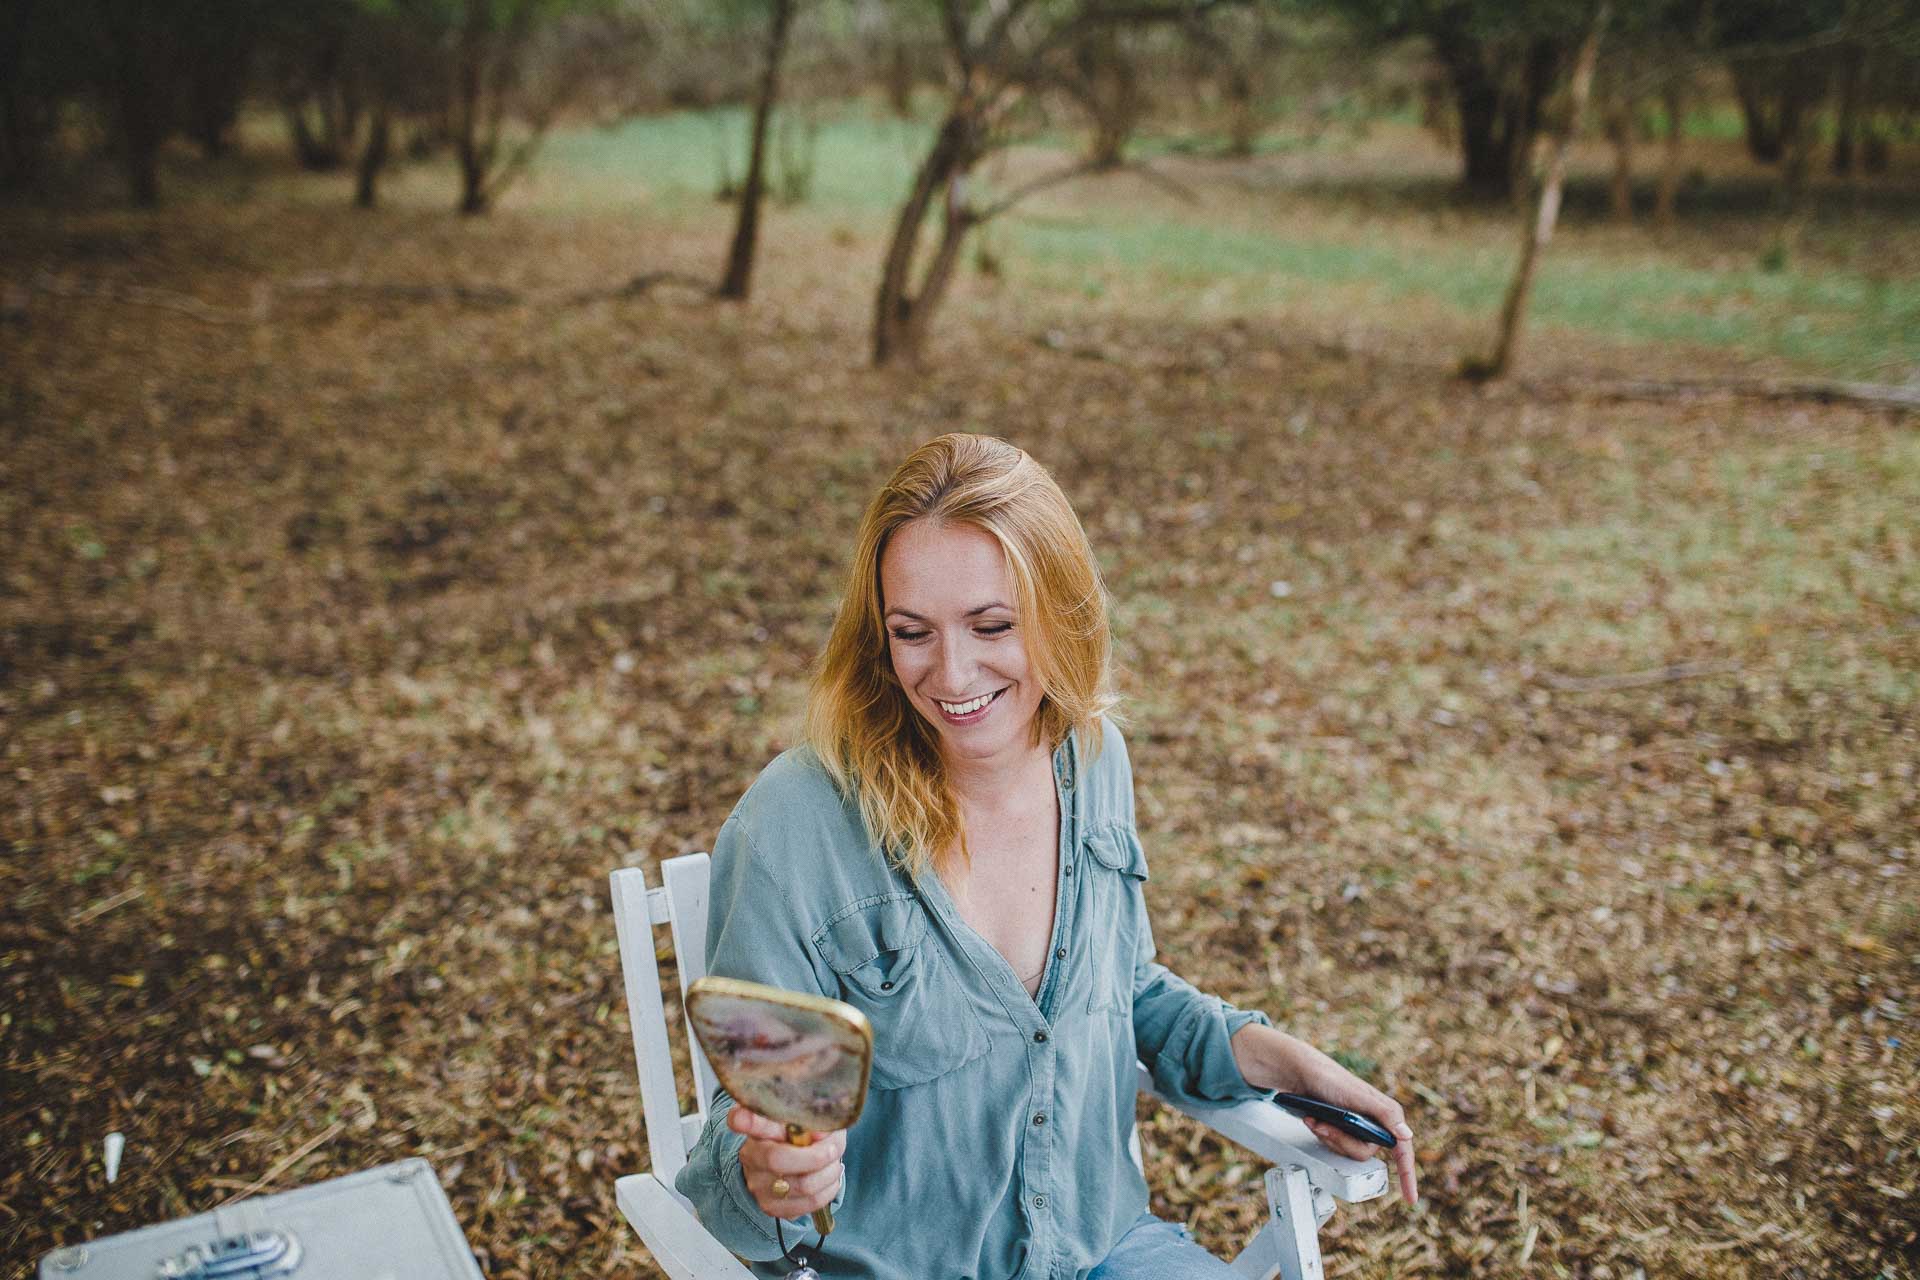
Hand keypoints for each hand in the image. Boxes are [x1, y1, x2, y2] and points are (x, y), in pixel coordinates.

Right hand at [729, 1105, 846, 1218]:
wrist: (789, 1164)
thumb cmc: (800, 1135)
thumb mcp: (807, 1119)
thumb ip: (814, 1121)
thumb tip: (821, 1137)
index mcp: (757, 1128)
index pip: (743, 1120)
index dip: (744, 1120)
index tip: (742, 1119)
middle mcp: (751, 1156)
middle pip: (777, 1159)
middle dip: (815, 1156)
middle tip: (833, 1149)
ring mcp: (758, 1184)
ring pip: (802, 1185)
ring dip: (829, 1173)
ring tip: (834, 1163)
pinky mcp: (771, 1207)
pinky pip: (809, 1203)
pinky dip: (828, 1190)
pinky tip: (830, 1178)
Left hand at [1232, 1025, 1419, 1205]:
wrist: (1302, 1073)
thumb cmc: (1332, 1080)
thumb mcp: (1359, 1096)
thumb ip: (1385, 1114)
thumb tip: (1406, 1136)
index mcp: (1387, 1115)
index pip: (1402, 1149)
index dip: (1407, 1175)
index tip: (1410, 1199)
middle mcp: (1374, 1124)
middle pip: (1363, 1153)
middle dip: (1341, 1141)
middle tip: (1325, 1126)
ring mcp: (1356, 1128)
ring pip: (1346, 1151)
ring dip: (1329, 1137)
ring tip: (1316, 1120)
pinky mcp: (1340, 1129)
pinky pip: (1333, 1145)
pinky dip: (1322, 1134)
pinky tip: (1313, 1121)